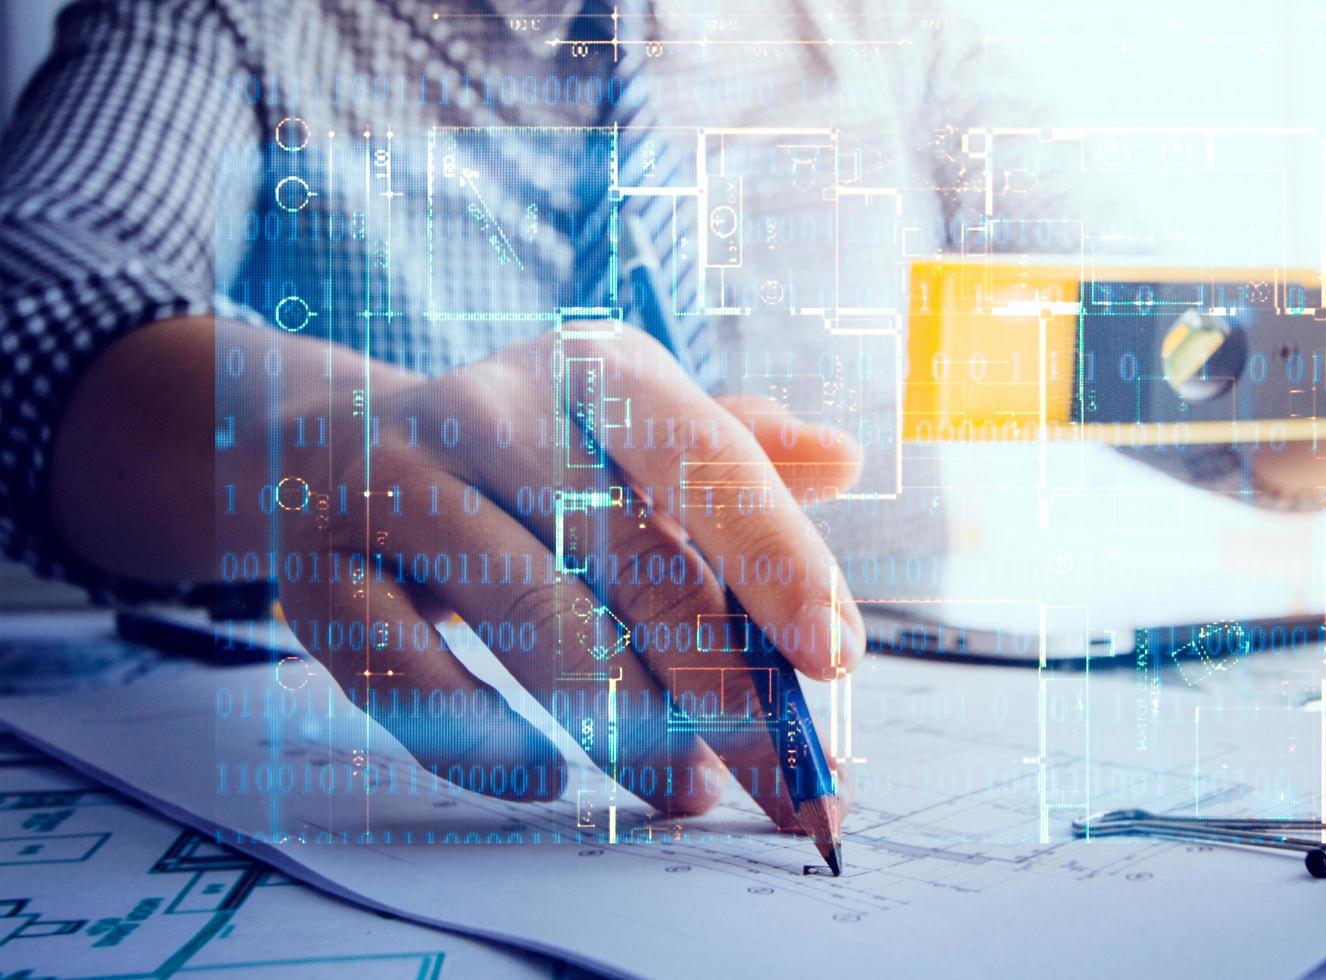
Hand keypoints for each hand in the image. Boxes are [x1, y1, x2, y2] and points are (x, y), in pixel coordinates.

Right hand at [247, 328, 859, 826]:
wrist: (319, 440)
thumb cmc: (525, 450)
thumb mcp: (628, 424)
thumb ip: (739, 456)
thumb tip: (844, 457)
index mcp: (597, 373)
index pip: (708, 464)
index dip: (779, 562)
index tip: (835, 656)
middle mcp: (492, 415)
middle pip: (635, 563)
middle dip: (726, 687)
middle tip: (790, 778)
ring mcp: (394, 490)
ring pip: (532, 619)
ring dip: (627, 723)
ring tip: (692, 791)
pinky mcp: (318, 574)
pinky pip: (410, 674)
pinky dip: (482, 739)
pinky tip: (545, 779)